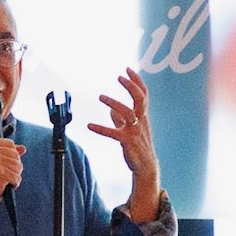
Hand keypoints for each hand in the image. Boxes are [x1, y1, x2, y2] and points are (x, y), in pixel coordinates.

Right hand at [0, 136, 25, 214]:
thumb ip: (8, 153)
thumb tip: (24, 148)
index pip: (10, 144)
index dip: (10, 156)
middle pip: (15, 154)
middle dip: (13, 167)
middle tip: (0, 176)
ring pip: (18, 166)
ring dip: (14, 176)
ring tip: (1, 181)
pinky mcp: (0, 173)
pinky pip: (17, 177)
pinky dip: (14, 184)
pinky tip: (3, 187)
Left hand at [88, 68, 160, 196]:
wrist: (145, 166)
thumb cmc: (138, 146)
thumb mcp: (130, 130)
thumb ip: (120, 120)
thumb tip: (111, 111)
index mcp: (142, 116)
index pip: (143, 94)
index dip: (136, 81)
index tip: (128, 69)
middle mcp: (141, 121)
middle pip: (140, 99)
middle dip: (131, 86)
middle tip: (119, 77)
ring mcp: (135, 131)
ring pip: (128, 113)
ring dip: (114, 103)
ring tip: (101, 96)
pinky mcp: (127, 142)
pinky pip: (113, 133)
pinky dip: (101, 128)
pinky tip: (89, 125)